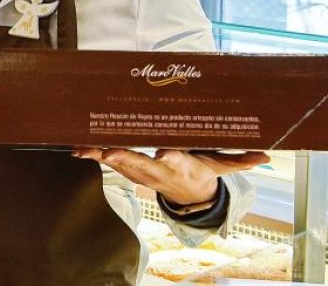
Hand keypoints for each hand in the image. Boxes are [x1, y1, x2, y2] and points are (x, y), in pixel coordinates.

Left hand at [73, 148, 269, 205]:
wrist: (186, 194)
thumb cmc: (202, 171)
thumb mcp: (222, 164)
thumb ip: (240, 159)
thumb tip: (265, 156)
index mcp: (180, 165)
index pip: (175, 160)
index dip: (168, 157)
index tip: (161, 152)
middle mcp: (157, 170)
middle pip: (139, 163)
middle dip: (124, 158)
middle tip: (108, 152)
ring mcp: (141, 172)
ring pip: (119, 162)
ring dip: (100, 156)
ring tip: (82, 149)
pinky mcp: (130, 169)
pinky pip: (110, 161)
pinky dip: (94, 155)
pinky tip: (77, 149)